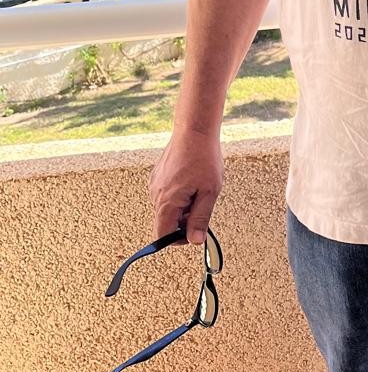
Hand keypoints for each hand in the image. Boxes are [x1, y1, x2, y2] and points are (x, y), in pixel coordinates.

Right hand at [149, 129, 222, 244]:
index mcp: (166, 202)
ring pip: (166, 208)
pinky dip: (177, 194)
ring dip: (181, 207)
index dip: (179, 239)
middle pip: (165, 222)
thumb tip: (195, 241)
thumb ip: (200, 218)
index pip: (163, 235)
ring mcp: (154, 184)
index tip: (195, 230)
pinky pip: (165, 194)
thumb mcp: (209, 192)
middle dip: (184, 220)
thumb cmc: (203, 158)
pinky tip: (191, 180)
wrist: (194, 130)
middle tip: (202, 204)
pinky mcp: (156, 176)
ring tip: (198, 188)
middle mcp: (155, 195)